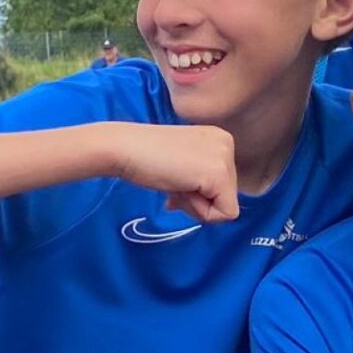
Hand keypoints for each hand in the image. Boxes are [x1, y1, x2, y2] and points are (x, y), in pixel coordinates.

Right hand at [107, 123, 238, 222]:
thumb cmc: (145, 157)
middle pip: (227, 195)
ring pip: (226, 205)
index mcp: (218, 139)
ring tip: (175, 184)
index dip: (198, 193)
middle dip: (198, 199)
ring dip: (196, 205)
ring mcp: (225, 157)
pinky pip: (224, 213)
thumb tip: (212, 206)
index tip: (176, 182)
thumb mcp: (183, 165)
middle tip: (173, 184)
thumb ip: (200, 180)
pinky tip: (180, 191)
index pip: (223, 184)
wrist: (125, 149)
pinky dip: (200, 211)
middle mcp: (227, 144)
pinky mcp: (219, 174)